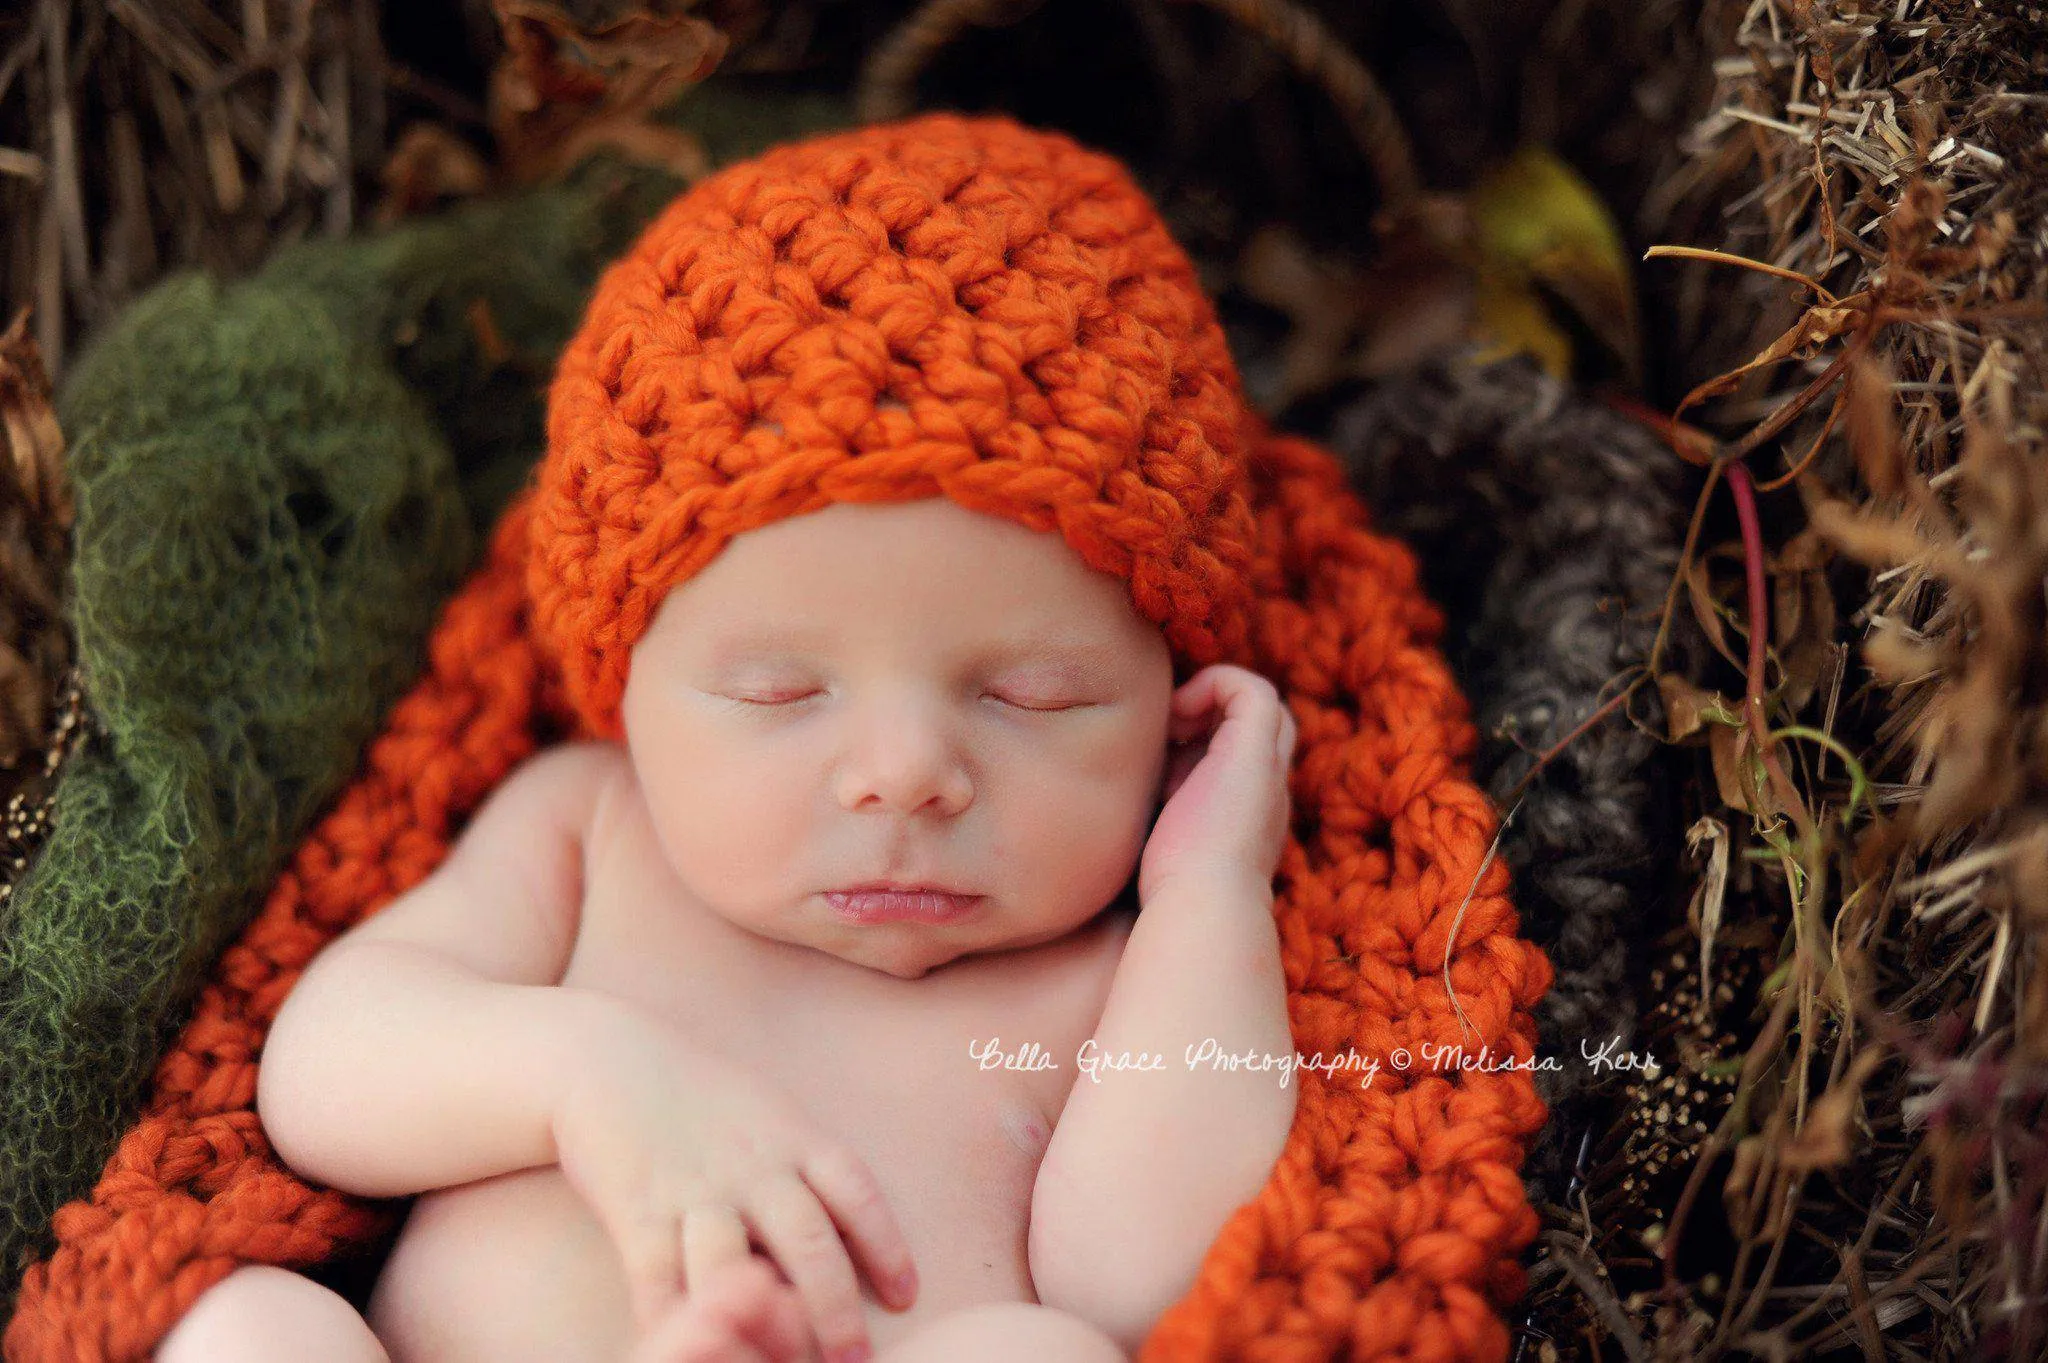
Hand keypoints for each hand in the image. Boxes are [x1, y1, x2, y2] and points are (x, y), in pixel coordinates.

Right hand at [549, 1012, 917, 1360]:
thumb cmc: (700, 1096)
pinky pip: (657, 1277)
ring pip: (735, 1269)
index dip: (886, 1245)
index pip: (856, 1193)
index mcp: (794, 1139)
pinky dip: (673, 1320)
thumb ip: (805, 1168)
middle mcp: (754, 1166)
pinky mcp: (638, 1209)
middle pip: (808, 1242)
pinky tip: (693, 1346)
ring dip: (760, 1324)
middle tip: (853, 1357)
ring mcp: (695, 1189)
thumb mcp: (770, 1114)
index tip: (905, 1295)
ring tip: (784, 1362)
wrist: (608, 1057)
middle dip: (834, 1307)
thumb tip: (846, 1238)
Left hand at [1139, 663, 1296, 905]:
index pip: (1236, 760)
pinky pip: (1252, 690)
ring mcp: (1265, 771)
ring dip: (1209, 699)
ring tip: (1168, 722)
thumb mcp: (1155, 848)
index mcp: (1244, 817)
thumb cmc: (1165, 897)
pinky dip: (1213, 685)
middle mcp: (1264, 791)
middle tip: (1163, 731)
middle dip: (1208, 716)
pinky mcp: (1257, 753)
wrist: (1199, 907)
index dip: (1199, 741)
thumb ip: (1149, 820)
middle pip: (1256, 730)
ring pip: (1259, 706)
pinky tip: (1175, 716)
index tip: (1155, 754)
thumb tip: (1110, 801)